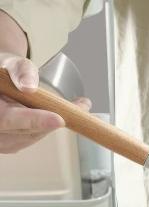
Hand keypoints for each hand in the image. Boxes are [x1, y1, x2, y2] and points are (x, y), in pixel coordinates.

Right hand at [0, 10, 89, 153]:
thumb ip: (21, 71)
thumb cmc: (5, 72)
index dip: (34, 120)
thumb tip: (29, 85)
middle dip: (53, 121)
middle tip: (81, 108)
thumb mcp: (12, 63)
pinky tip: (62, 115)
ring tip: (78, 107)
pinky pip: (33, 137)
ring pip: (32, 136)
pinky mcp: (11, 143)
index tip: (58, 119)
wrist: (1, 82)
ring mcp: (2, 140)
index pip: (8, 119)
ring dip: (54, 124)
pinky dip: (49, 126)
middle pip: (25, 131)